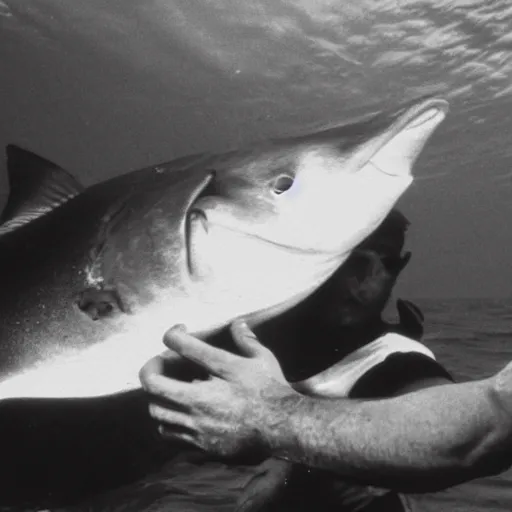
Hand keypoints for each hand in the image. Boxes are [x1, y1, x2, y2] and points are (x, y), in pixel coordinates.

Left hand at [139, 319, 301, 457]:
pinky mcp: (201, 444)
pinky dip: (169, 421)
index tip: (178, 329)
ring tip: (169, 390)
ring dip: (158, 397)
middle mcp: (199, 400)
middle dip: (153, 370)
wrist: (283, 428)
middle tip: (162, 364)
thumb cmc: (271, 390)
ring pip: (157, 413)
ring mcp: (197, 426)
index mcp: (214, 373)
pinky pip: (170, 435)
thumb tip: (238, 324)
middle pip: (152, 385)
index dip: (173, 332)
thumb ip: (246, 340)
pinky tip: (182, 413)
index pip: (180, 344)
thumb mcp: (261, 359)